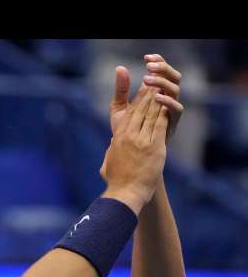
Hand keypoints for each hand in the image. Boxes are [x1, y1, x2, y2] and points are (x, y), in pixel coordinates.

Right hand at [102, 85, 168, 214]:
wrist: (125, 193)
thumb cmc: (116, 182)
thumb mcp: (107, 163)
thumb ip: (110, 151)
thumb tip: (111, 146)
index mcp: (118, 139)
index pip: (129, 114)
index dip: (137, 100)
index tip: (143, 90)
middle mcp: (129, 136)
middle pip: (140, 110)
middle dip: (148, 95)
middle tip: (155, 83)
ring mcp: (141, 141)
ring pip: (151, 115)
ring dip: (157, 100)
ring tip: (163, 90)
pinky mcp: (154, 148)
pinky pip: (160, 126)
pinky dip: (164, 114)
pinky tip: (169, 105)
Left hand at [110, 55, 183, 141]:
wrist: (128, 154)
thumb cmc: (126, 130)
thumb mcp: (121, 108)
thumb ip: (121, 90)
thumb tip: (120, 68)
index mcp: (156, 93)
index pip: (162, 72)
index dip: (158, 62)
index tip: (146, 57)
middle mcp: (166, 99)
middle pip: (174, 77)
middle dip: (163, 69)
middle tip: (149, 66)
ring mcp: (170, 111)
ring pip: (176, 89)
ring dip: (163, 82)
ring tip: (148, 79)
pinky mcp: (171, 124)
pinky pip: (176, 109)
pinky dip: (168, 101)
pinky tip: (156, 97)